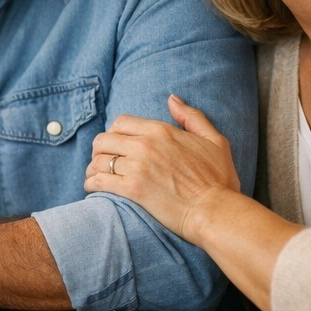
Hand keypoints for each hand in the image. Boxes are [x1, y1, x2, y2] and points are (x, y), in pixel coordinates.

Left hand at [85, 95, 240, 241]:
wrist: (215, 211)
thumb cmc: (218, 180)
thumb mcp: (213, 141)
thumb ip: (192, 117)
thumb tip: (172, 99)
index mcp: (161, 130)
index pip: (120, 122)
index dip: (113, 133)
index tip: (116, 145)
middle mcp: (145, 144)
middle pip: (104, 140)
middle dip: (99, 151)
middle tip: (103, 162)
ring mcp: (137, 166)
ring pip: (99, 160)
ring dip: (93, 168)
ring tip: (96, 176)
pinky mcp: (132, 189)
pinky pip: (99, 181)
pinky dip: (91, 184)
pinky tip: (93, 188)